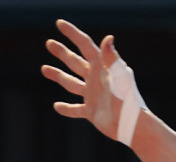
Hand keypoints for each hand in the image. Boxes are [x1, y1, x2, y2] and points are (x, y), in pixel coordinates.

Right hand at [44, 21, 124, 140]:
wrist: (131, 125)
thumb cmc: (128, 100)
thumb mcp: (119, 77)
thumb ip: (112, 58)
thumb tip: (108, 38)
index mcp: (101, 67)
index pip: (84, 45)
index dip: (72, 33)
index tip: (59, 23)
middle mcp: (96, 79)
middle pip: (75, 62)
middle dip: (62, 52)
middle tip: (49, 43)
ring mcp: (93, 95)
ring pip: (71, 83)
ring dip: (58, 75)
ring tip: (44, 69)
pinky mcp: (91, 111)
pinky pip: (75, 109)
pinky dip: (66, 108)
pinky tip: (57, 106)